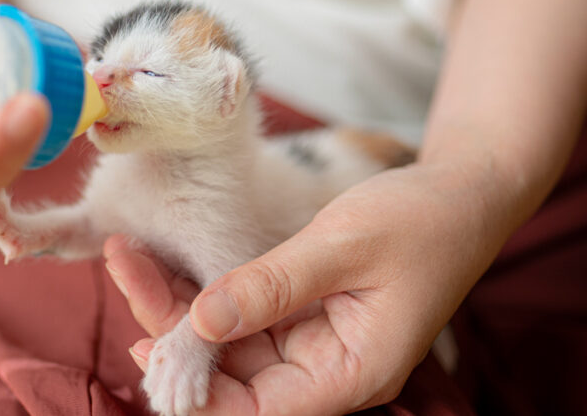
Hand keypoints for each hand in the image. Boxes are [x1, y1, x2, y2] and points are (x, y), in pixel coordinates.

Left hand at [105, 161, 511, 414]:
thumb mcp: (343, 247)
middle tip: (126, 266)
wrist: (461, 193)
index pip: (260, 411)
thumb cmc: (419, 221)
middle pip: (232, 375)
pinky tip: (163, 263)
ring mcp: (310, 341)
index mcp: (350, 374)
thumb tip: (203, 321)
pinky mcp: (298, 312)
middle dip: (171, 329)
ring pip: (228, 341)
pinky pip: (241, 312)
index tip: (146, 346)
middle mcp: (325, 370)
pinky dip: (203, 290)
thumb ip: (272, 285)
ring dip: (178, 304)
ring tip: (128, 256)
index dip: (200, 392)